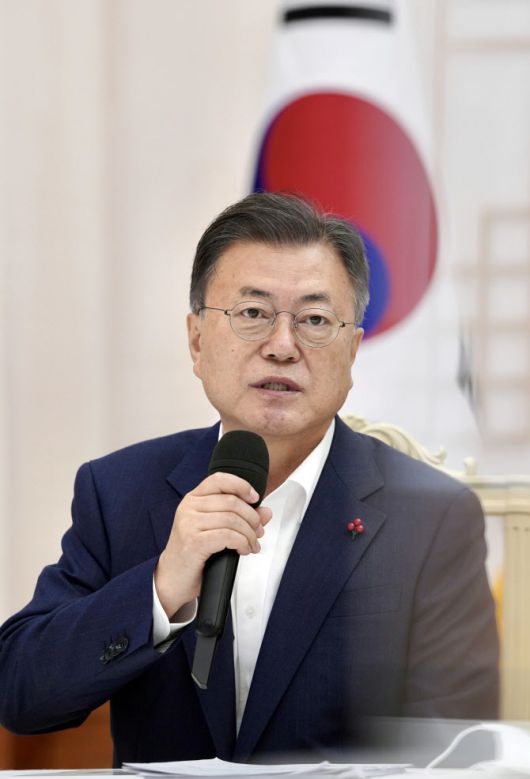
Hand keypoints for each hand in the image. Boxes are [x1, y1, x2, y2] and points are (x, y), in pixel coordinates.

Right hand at [154, 472, 271, 618]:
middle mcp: (189, 507)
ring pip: (232, 520)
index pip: (219, 479)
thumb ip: (241, 518)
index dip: (241, 485)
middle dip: (252, 518)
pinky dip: (242, 543)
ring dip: (249, 534)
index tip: (255, 498)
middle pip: (232, 502)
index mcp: (193, 499)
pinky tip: (243, 550)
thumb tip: (266, 512)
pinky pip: (228, 536)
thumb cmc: (194, 552)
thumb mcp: (216, 529)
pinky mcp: (194, 542)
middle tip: (258, 532)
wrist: (172, 578)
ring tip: (251, 544)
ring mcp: (189, 524)